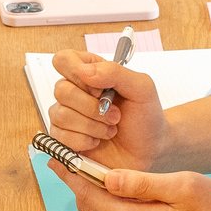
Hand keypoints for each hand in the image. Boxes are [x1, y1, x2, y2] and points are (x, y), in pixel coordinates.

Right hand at [46, 50, 168, 168]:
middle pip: (61, 90)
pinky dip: (85, 141)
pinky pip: (61, 138)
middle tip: (114, 115)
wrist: (149, 150)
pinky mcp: (64, 139)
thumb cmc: (145, 116)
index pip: (64, 60)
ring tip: (110, 129)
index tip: (101, 89)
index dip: (78, 74)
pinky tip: (98, 141)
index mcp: (89, 72)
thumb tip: (83, 70)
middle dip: (91, 107)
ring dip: (92, 126)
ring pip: (61, 115)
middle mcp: (74, 91)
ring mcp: (67, 116)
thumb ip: (114, 72)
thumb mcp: (141, 88)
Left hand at [48, 161, 210, 210]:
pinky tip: (113, 200)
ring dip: (92, 201)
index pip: (90, 194)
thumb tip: (106, 176)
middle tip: (68, 163)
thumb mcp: (182, 187)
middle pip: (89, 210)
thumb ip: (141, 183)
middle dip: (79, 185)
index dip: (72, 173)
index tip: (57, 157)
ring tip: (88, 177)